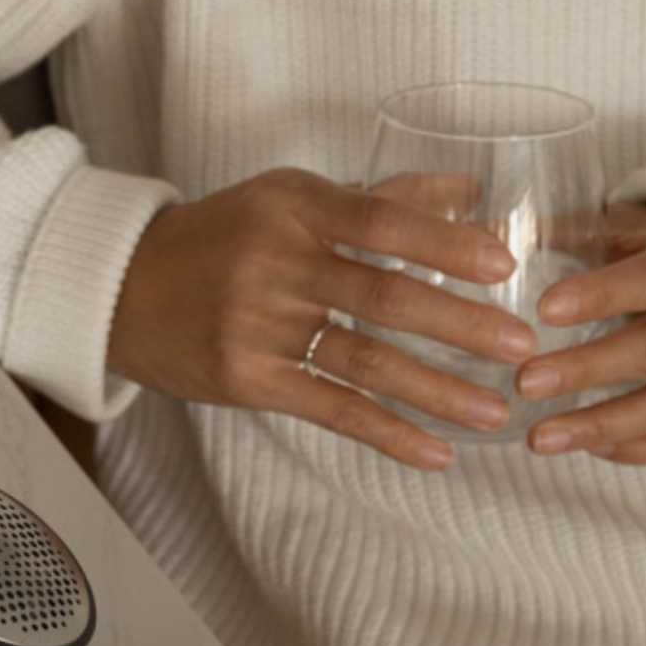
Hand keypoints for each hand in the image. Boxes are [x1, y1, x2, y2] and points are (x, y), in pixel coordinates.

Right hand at [107, 167, 535, 469]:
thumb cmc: (219, 236)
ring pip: (363, 360)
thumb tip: (472, 193)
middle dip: (461, 324)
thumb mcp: (288, 198)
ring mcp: (257, 324)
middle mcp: (275, 263)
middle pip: (382, 296)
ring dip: (437, 390)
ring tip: (497, 410)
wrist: (122, 287)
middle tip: (524, 348)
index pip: (380, 220)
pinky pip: (329, 408)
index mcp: (293, 207)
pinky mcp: (245, 378)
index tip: (505, 264)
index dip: (445, 243)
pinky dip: (387, 433)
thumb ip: (381, 196)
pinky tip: (436, 453)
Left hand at [516, 202, 645, 463]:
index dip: (602, 293)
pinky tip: (589, 447)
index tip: (544, 309)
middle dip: (586, 369)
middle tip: (523, 383)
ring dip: (602, 424)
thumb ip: (566, 233)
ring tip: (538, 438)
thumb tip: (470, 234)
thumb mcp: (636, 226)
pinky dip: (640, 448)